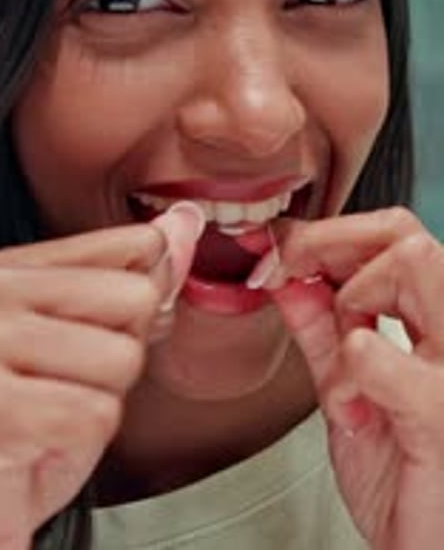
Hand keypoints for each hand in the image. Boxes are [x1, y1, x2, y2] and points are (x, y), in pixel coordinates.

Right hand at [0, 202, 203, 549]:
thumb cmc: (23, 426)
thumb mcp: (85, 341)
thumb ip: (133, 279)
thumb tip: (186, 222)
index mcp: (2, 268)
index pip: (131, 245)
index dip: (139, 305)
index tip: (92, 343)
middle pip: (136, 298)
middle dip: (119, 359)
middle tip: (62, 392)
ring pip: (122, 360)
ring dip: (100, 405)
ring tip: (48, 419)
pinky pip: (97, 414)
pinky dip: (80, 445)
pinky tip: (36, 449)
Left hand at [249, 207, 443, 549]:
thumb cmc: (407, 483)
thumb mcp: (349, 391)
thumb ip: (321, 329)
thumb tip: (288, 274)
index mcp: (443, 328)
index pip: (401, 237)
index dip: (335, 232)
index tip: (287, 247)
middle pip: (409, 237)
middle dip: (333, 244)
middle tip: (291, 270)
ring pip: (414, 264)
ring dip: (354, 294)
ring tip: (344, 349)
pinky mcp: (442, 413)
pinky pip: (375, 351)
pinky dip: (347, 368)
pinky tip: (349, 404)